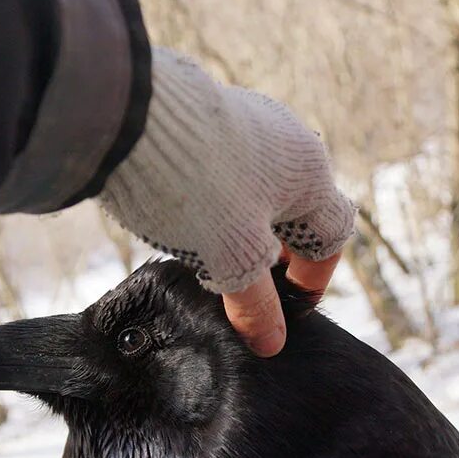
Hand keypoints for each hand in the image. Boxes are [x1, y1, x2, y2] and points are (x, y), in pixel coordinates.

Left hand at [99, 47, 353, 354]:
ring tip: (204, 259)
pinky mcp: (206, 117)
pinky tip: (180, 220)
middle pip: (293, 213)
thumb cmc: (196, 186)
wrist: (128, 114)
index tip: (283, 311)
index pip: (330, 239)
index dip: (311, 281)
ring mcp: (247, 122)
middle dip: (270, 258)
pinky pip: (223, 172)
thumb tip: (271, 343)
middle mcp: (288, 142)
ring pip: (256, 192)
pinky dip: (213, 204)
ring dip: (239, 231)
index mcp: (310, 176)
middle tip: (238, 291)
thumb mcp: (231, 257)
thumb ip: (255, 304)